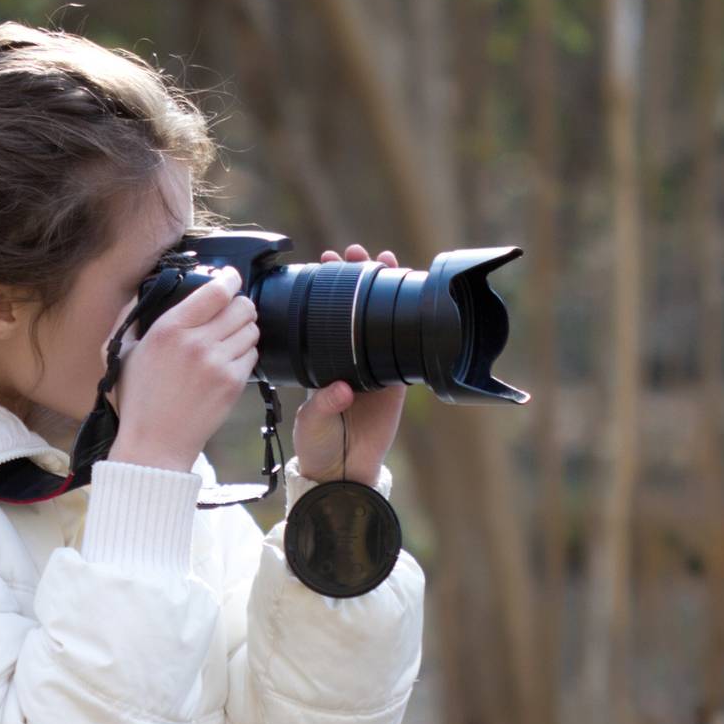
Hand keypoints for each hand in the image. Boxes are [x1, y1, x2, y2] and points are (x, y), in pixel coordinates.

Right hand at [109, 266, 259, 473]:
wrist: (154, 444)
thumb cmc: (137, 400)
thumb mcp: (121, 352)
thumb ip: (132, 316)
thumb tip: (144, 289)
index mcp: (169, 328)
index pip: (216, 290)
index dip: (230, 279)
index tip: (230, 278)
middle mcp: (197, 342)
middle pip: (242, 306)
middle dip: (240, 306)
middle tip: (231, 314)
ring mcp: (218, 364)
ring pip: (252, 330)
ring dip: (244, 330)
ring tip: (228, 340)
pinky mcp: (232, 384)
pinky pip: (253, 355)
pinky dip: (245, 354)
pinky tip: (228, 362)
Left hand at [291, 245, 407, 488]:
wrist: (343, 471)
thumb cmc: (318, 445)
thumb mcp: (312, 422)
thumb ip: (324, 405)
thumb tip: (341, 389)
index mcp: (321, 361)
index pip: (323, 316)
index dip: (326, 289)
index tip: (326, 262)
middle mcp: (346, 358)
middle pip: (353, 309)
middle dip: (356, 277)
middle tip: (355, 251)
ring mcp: (373, 367)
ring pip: (380, 320)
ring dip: (384, 290)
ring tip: (386, 258)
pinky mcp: (396, 382)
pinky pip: (404, 349)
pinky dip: (409, 326)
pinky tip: (412, 300)